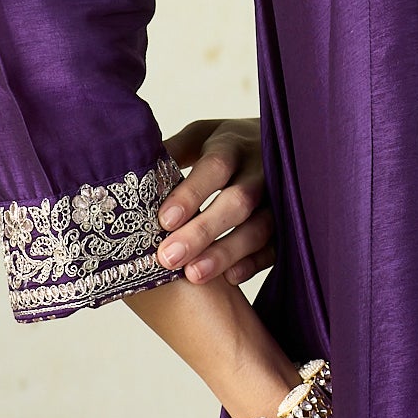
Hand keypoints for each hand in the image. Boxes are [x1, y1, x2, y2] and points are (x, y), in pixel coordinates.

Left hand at [155, 116, 275, 284]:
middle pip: (239, 200)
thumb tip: (127, 166)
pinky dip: (254, 262)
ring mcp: (279, 195)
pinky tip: (229, 279)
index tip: (164, 221)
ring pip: (261, 225)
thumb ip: (170, 151)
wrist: (277, 143)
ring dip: (228, 251)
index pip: (214, 166)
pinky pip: (277, 245)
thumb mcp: (198, 138)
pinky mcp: (289, 220)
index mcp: (232, 143)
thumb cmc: (224, 146)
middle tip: (169, 258)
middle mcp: (260, 167)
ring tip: (195, 275)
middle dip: (204, 230)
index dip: (191, 193)